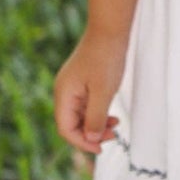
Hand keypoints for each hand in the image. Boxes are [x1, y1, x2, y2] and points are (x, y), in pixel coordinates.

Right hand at [53, 32, 127, 157]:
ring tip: (116, 126)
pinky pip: (87, 106)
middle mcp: (64, 92)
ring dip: (97, 124)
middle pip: (72, 124)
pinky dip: (99, 113)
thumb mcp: (103, 92)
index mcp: (64, 94)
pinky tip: (113, 116)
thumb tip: (91, 138)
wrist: (110, 30)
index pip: (65, 128)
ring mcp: (73, 87)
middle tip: (113, 137)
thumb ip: (96, 117)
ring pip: (81, 116)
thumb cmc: (105, 58)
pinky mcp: (83, 83)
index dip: (82, 142)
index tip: (101, 148)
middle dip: (91, 134)